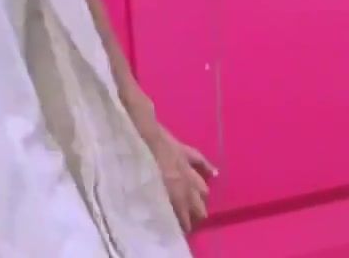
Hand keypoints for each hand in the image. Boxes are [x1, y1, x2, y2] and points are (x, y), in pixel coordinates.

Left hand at [130, 108, 215, 232]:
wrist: (137, 118)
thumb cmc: (133, 146)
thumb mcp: (137, 174)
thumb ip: (149, 190)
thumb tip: (155, 191)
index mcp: (170, 181)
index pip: (181, 206)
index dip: (183, 219)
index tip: (184, 229)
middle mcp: (180, 173)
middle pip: (192, 197)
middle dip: (194, 210)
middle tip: (193, 223)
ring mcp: (182, 159)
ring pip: (198, 182)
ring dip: (200, 195)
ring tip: (202, 208)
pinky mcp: (180, 147)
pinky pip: (197, 159)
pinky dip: (206, 167)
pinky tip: (215, 173)